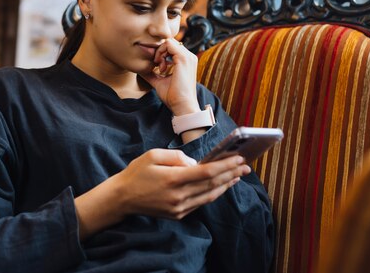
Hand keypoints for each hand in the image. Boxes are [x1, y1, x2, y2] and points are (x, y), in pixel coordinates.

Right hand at [114, 149, 250, 219]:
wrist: (123, 198)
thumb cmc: (137, 172)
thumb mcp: (153, 155)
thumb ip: (177, 157)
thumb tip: (195, 163)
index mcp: (173, 179)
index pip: (206, 172)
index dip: (225, 165)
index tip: (238, 158)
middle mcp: (179, 196)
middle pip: (212, 184)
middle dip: (231, 174)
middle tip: (246, 166)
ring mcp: (179, 208)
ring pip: (210, 196)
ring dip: (226, 185)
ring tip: (238, 175)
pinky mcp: (178, 214)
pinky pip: (200, 203)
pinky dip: (213, 193)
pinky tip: (221, 186)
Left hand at [139, 39, 199, 115]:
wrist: (182, 105)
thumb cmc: (173, 96)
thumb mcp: (159, 82)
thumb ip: (151, 74)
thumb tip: (140, 70)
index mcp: (186, 61)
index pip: (171, 47)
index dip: (161, 52)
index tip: (156, 66)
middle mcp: (189, 57)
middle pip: (170, 42)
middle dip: (159, 51)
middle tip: (157, 65)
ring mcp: (187, 56)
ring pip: (168, 42)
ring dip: (160, 52)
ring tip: (159, 67)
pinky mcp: (183, 58)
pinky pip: (169, 44)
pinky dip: (161, 53)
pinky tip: (160, 66)